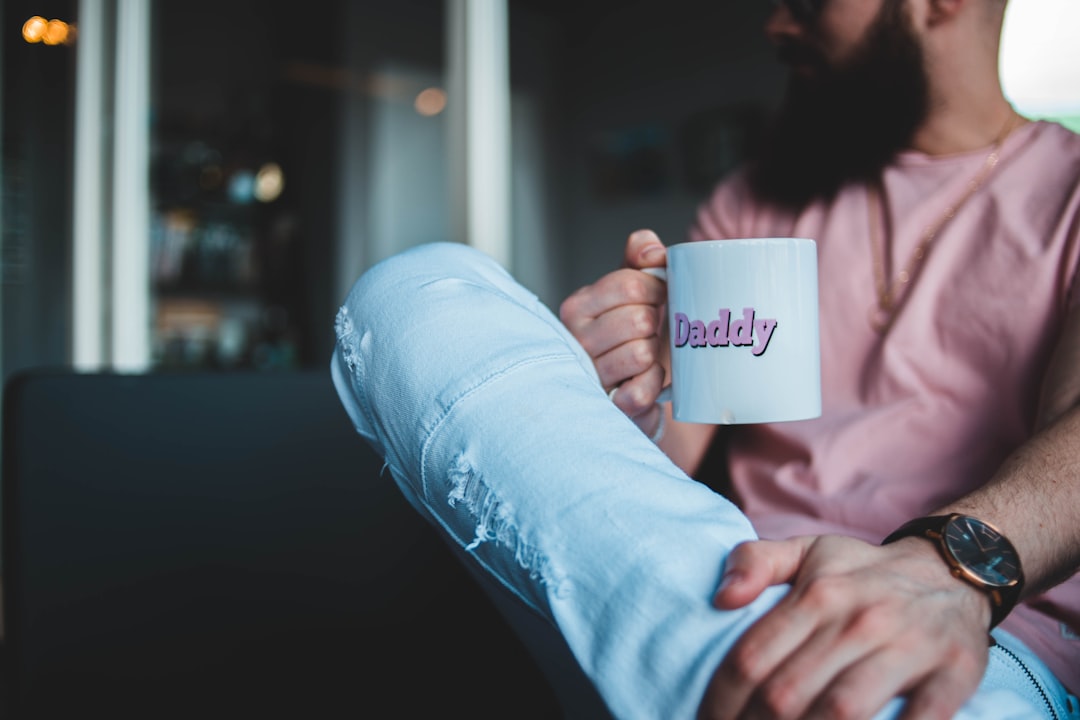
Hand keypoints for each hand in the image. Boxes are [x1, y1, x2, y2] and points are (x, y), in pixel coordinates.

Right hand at [560, 229, 667, 434]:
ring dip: (654, 356)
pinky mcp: (606, 407)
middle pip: (639, 318)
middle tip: (650, 332)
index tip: (659, 297)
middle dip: (656, 325)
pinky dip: (652, 385)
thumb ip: (640, 257)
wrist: (637, 388)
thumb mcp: (634, 288)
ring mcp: (588, 376)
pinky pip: (640, 392)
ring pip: (641, 353)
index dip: (657, 289)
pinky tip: (647, 380)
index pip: (629, 284)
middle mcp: (575, 341)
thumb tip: (651, 250)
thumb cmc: (635, 333)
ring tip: (645, 358)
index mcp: (578, 307)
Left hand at [700, 535, 993, 719]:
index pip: (751, 658)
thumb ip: (755, 562)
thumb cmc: (864, 572)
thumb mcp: (808, 550)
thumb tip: (721, 598)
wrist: (955, 570)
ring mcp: (907, 648)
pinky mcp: (954, 674)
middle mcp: (858, 620)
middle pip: (787, 694)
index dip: (721, 701)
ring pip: (841, 711)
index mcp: (817, 594)